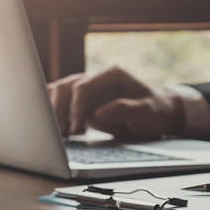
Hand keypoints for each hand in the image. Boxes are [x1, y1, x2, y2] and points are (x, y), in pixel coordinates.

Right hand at [47, 67, 183, 138]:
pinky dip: (53, 115)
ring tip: (55, 134)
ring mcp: (87, 88)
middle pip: (65, 87)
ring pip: (58, 93)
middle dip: (58, 110)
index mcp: (112, 75)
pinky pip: (60, 102)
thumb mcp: (147, 111)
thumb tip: (98, 114)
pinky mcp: (81, 101)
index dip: (76, 107)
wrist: (156, 115)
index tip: (76, 128)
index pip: (84, 86)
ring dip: (52, 112)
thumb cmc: (155, 111)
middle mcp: (96, 78)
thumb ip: (125, 109)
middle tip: (59, 133)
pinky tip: (57, 131)